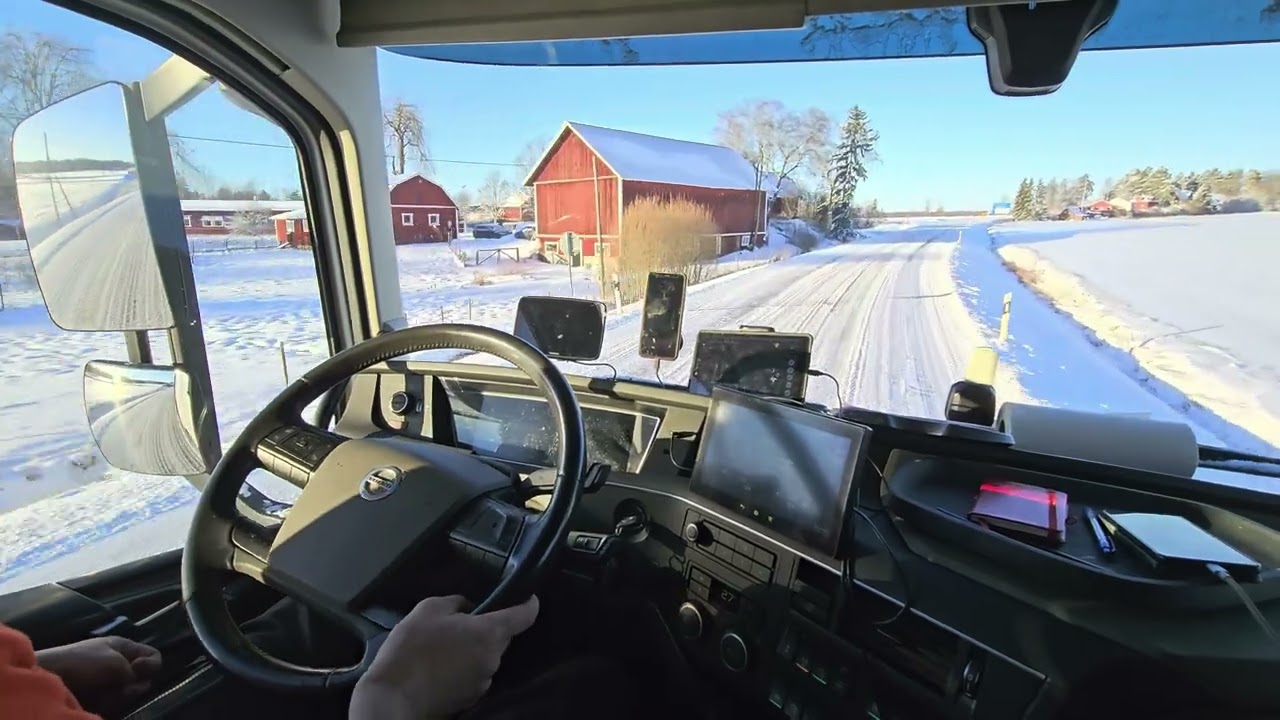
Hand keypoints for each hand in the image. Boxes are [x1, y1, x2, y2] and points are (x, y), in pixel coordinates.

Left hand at [36, 636, 161, 712]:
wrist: (48, 678)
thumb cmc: (83, 663)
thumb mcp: (115, 662)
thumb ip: (137, 671)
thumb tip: (141, 684)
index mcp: (122, 647)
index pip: (152, 655)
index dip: (151, 664)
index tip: (138, 669)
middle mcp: (117, 663)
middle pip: (141, 677)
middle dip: (134, 684)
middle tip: (120, 685)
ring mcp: (106, 681)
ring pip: (128, 693)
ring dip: (121, 696)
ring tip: (105, 695)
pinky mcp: (97, 698)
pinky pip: (114, 703)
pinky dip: (110, 704)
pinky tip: (98, 702)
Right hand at [350, 594, 539, 719]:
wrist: (394, 697)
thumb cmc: (411, 647)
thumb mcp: (428, 610)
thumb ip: (455, 602)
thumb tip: (468, 607)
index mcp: (489, 633)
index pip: (525, 615)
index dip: (529, 603)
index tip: (528, 597)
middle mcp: (494, 659)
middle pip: (502, 637)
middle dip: (487, 628)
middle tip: (459, 625)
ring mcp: (484, 682)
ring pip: (487, 657)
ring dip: (474, 650)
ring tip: (444, 649)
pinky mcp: (472, 699)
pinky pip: (475, 675)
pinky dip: (464, 669)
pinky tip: (441, 669)